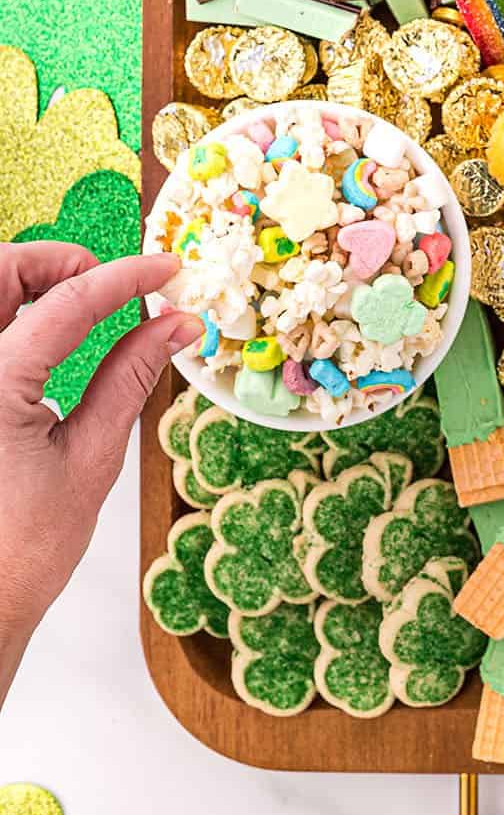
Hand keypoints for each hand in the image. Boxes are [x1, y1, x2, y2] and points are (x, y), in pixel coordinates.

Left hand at [0, 242, 200, 699]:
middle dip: (56, 261)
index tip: (167, 269)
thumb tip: (176, 324)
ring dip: (26, 283)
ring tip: (81, 303)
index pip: (66, 302)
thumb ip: (131, 377)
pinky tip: (42, 335)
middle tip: (109, 281)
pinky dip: (9, 317)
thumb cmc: (23, 553)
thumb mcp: (91, 458)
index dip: (125, 278)